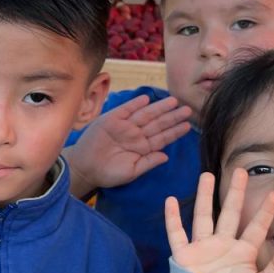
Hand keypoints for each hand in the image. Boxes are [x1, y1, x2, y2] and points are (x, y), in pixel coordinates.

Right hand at [67, 95, 192, 197]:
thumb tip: (166, 156)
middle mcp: (136, 135)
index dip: (175, 132)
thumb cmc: (108, 173)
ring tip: (173, 101)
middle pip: (157, 124)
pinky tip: (147, 99)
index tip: (188, 126)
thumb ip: (148, 163)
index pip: (162, 138)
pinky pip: (126, 110)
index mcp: (143, 148)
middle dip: (172, 117)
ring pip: (146, 115)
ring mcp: (125, 126)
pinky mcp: (111, 120)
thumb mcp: (131, 172)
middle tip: (188, 110)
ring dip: (159, 108)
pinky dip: (135, 104)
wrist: (85, 168)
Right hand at [165, 169, 273, 272]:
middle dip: (236, 193)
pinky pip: (177, 234)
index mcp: (243, 253)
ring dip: (204, 197)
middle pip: (230, 213)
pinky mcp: (184, 256)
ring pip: (203, 217)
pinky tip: (170, 201)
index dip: (265, 212)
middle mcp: (223, 245)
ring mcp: (203, 249)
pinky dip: (172, 219)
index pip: (256, 228)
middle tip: (241, 171)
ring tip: (207, 176)